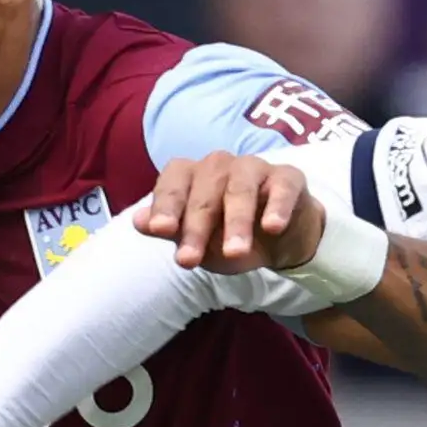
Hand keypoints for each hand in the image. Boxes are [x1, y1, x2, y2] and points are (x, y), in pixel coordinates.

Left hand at [134, 153, 322, 274]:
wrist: (279, 238)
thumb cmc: (227, 234)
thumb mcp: (196, 240)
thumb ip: (170, 230)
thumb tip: (139, 222)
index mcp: (192, 176)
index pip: (174, 181)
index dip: (166, 204)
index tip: (162, 230)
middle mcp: (220, 165)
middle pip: (205, 191)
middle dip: (197, 227)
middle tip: (189, 261)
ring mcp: (254, 168)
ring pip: (241, 187)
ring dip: (237, 221)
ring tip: (235, 253)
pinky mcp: (287, 178)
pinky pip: (282, 187)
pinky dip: (278, 206)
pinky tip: (272, 228)